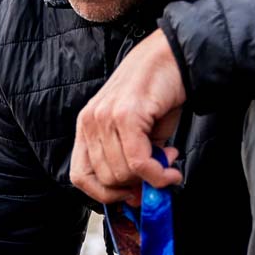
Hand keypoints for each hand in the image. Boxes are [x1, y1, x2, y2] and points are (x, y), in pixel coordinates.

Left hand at [71, 28, 185, 204]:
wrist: (174, 57)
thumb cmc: (158, 95)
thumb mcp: (140, 135)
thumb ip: (133, 163)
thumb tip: (137, 197)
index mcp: (87, 126)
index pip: (80, 176)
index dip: (105, 194)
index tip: (130, 196)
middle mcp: (91, 120)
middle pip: (105, 178)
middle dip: (135, 185)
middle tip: (160, 174)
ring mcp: (105, 117)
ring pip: (122, 172)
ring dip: (152, 177)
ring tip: (169, 160)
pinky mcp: (126, 115)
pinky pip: (138, 161)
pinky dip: (158, 174)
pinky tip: (172, 170)